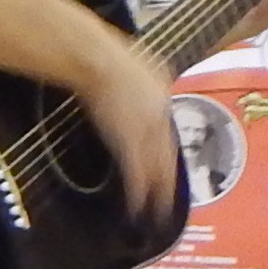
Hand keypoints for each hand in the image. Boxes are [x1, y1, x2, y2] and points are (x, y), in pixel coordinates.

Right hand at [82, 37, 185, 227]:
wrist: (97, 60)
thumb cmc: (109, 54)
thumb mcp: (140, 63)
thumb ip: (148, 79)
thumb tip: (151, 82)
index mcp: (161, 96)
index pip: (166, 132)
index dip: (166, 153)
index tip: (168, 168)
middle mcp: (160, 117)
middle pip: (166, 154)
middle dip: (168, 181)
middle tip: (170, 203)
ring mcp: (145, 132)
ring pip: (155, 169)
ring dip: (158, 193)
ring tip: (159, 213)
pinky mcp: (127, 143)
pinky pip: (136, 174)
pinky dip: (138, 193)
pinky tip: (139, 208)